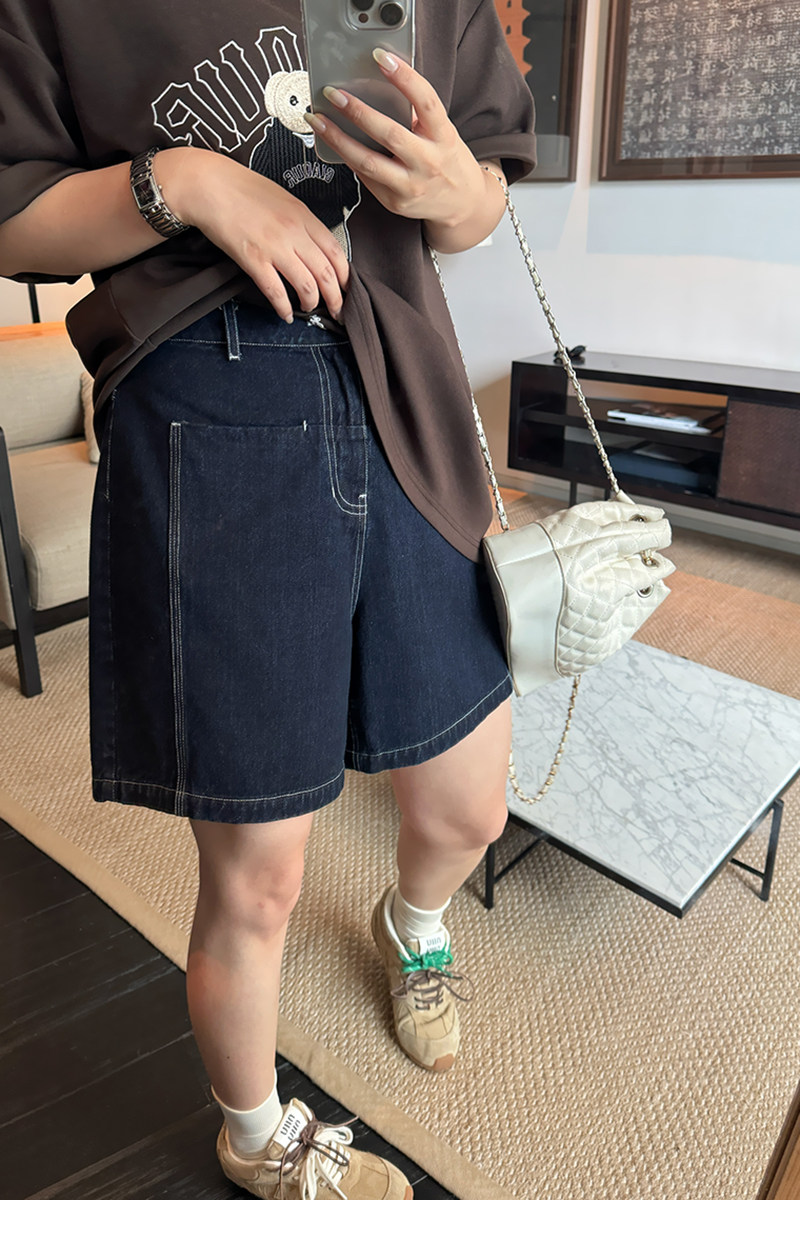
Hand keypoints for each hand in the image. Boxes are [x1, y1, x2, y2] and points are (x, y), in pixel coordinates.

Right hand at [158, 147, 348, 322]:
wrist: (209, 185)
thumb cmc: (242, 189)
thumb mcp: (283, 199)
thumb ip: (301, 222)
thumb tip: (315, 246)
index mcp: (303, 216)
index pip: (336, 251)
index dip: (345, 276)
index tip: (346, 288)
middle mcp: (293, 232)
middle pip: (327, 273)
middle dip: (336, 298)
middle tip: (337, 310)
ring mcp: (274, 246)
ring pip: (307, 286)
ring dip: (311, 303)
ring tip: (309, 308)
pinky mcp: (253, 259)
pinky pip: (276, 292)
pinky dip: (284, 308)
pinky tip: (286, 314)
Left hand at [304, 50, 503, 239]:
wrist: (462, 204)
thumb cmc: (447, 160)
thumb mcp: (441, 133)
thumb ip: (415, 117)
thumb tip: (376, 90)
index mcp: (443, 137)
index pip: (425, 101)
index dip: (404, 77)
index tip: (381, 57)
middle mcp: (428, 163)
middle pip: (389, 134)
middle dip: (357, 111)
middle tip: (334, 94)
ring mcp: (410, 186)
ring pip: (367, 162)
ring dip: (338, 139)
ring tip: (318, 121)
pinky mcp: (395, 202)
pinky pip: (365, 177)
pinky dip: (348, 157)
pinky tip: (334, 142)